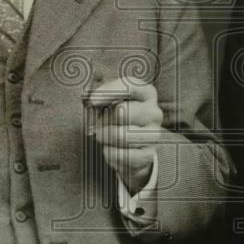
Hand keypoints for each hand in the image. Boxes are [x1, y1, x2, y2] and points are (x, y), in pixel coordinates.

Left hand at [85, 77, 162, 194]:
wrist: (134, 144)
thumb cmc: (118, 116)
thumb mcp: (112, 100)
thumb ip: (101, 95)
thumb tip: (88, 98)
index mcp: (147, 93)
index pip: (129, 86)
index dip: (108, 92)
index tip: (91, 100)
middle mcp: (154, 112)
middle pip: (122, 112)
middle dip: (104, 118)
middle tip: (99, 122)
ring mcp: (154, 134)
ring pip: (121, 135)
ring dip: (104, 136)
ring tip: (102, 135)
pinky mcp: (149, 155)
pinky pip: (123, 156)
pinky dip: (110, 153)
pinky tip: (109, 149)